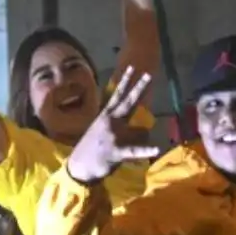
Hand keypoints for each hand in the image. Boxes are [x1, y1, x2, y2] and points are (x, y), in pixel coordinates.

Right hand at [65, 67, 159, 184]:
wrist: (79, 166)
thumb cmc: (91, 148)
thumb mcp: (101, 131)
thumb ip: (118, 125)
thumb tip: (140, 127)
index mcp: (105, 116)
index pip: (117, 95)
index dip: (125, 82)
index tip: (132, 68)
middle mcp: (110, 122)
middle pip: (128, 102)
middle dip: (138, 88)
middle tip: (148, 75)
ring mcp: (113, 136)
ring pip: (139, 131)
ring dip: (144, 141)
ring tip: (142, 151)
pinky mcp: (116, 151)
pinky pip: (134, 150)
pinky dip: (146, 151)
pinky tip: (156, 149)